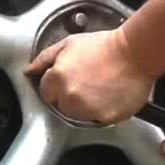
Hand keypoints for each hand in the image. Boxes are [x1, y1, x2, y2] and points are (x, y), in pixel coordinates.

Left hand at [25, 28, 153, 124]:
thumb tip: (29, 71)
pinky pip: (96, 121)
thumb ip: (45, 59)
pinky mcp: (104, 118)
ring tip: (99, 88)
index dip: (56, 86)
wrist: (135, 53)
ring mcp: (87, 109)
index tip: (69, 80)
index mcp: (57, 78)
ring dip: (84, 106)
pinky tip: (108, 96)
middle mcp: (69, 96)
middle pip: (60, 106)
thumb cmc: (105, 46)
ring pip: (77, 116)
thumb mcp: (69, 44)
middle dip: (70, 97)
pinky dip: (100, 112)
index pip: (46, 94)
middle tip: (87, 82)